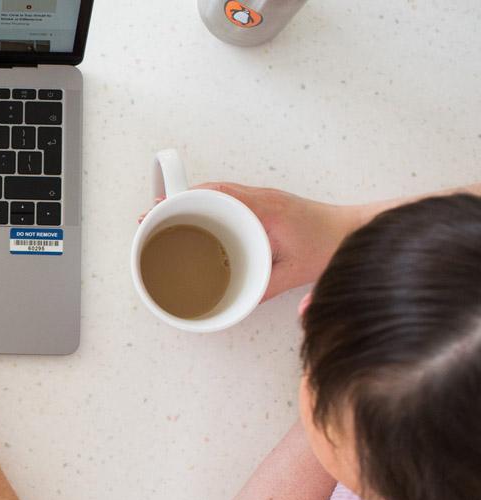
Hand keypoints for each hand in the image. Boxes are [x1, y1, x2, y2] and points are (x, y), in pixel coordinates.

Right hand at [149, 183, 364, 300]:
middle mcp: (261, 197)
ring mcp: (262, 197)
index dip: (185, 201)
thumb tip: (235, 302)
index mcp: (266, 209)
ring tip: (164, 215)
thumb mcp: (294, 272)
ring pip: (216, 191)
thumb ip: (265, 288)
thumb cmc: (330, 245)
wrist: (356, 229)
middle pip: (209, 190)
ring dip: (189, 200)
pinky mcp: (263, 202)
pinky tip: (193, 216)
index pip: (217, 195)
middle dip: (177, 200)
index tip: (161, 209)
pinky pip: (226, 196)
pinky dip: (205, 203)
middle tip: (151, 214)